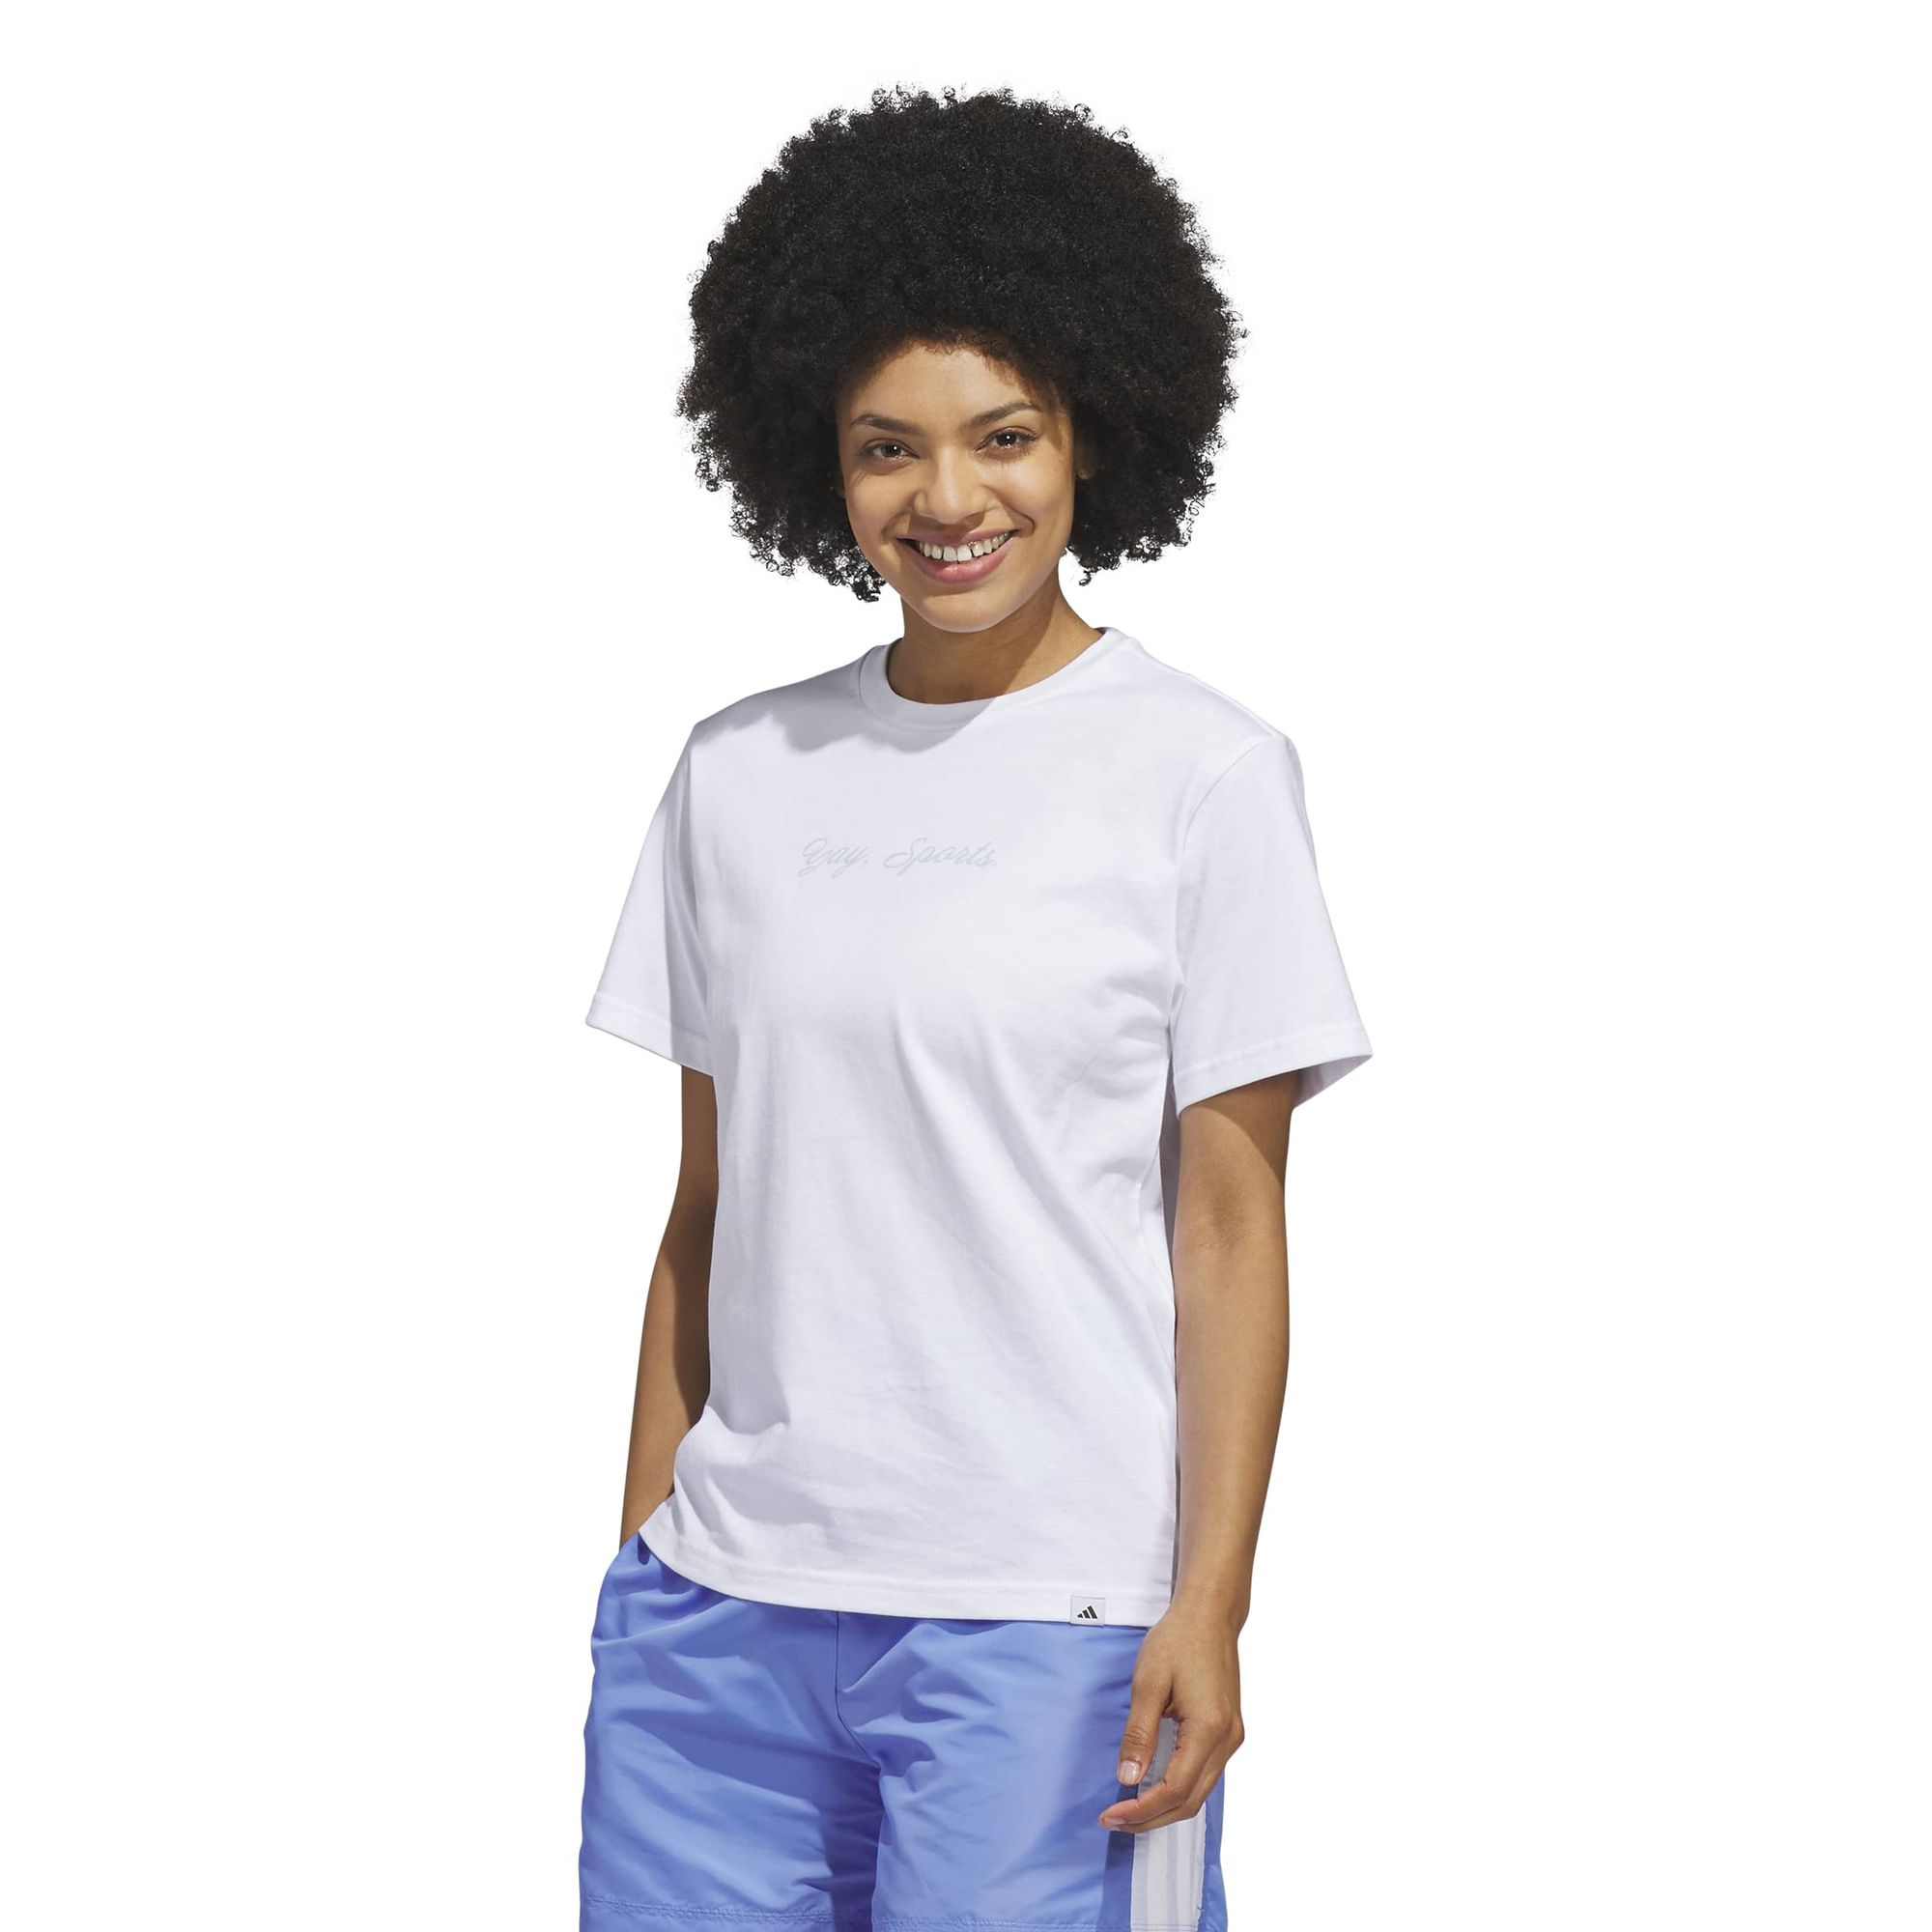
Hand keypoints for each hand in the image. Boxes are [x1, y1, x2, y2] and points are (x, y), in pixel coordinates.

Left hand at [1097, 1597, 1243, 1830]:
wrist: (1210, 1614)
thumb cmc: (1178, 1640)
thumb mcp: (1149, 1682)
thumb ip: (1139, 1733)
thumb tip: (1128, 1778)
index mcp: (1209, 1728)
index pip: (1175, 1790)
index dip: (1142, 1810)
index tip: (1112, 1814)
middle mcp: (1228, 1740)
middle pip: (1190, 1801)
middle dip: (1151, 1818)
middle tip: (1115, 1821)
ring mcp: (1232, 1737)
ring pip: (1200, 1792)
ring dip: (1165, 1807)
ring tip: (1129, 1809)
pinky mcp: (1229, 1731)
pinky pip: (1205, 1774)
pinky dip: (1178, 1789)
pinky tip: (1153, 1785)